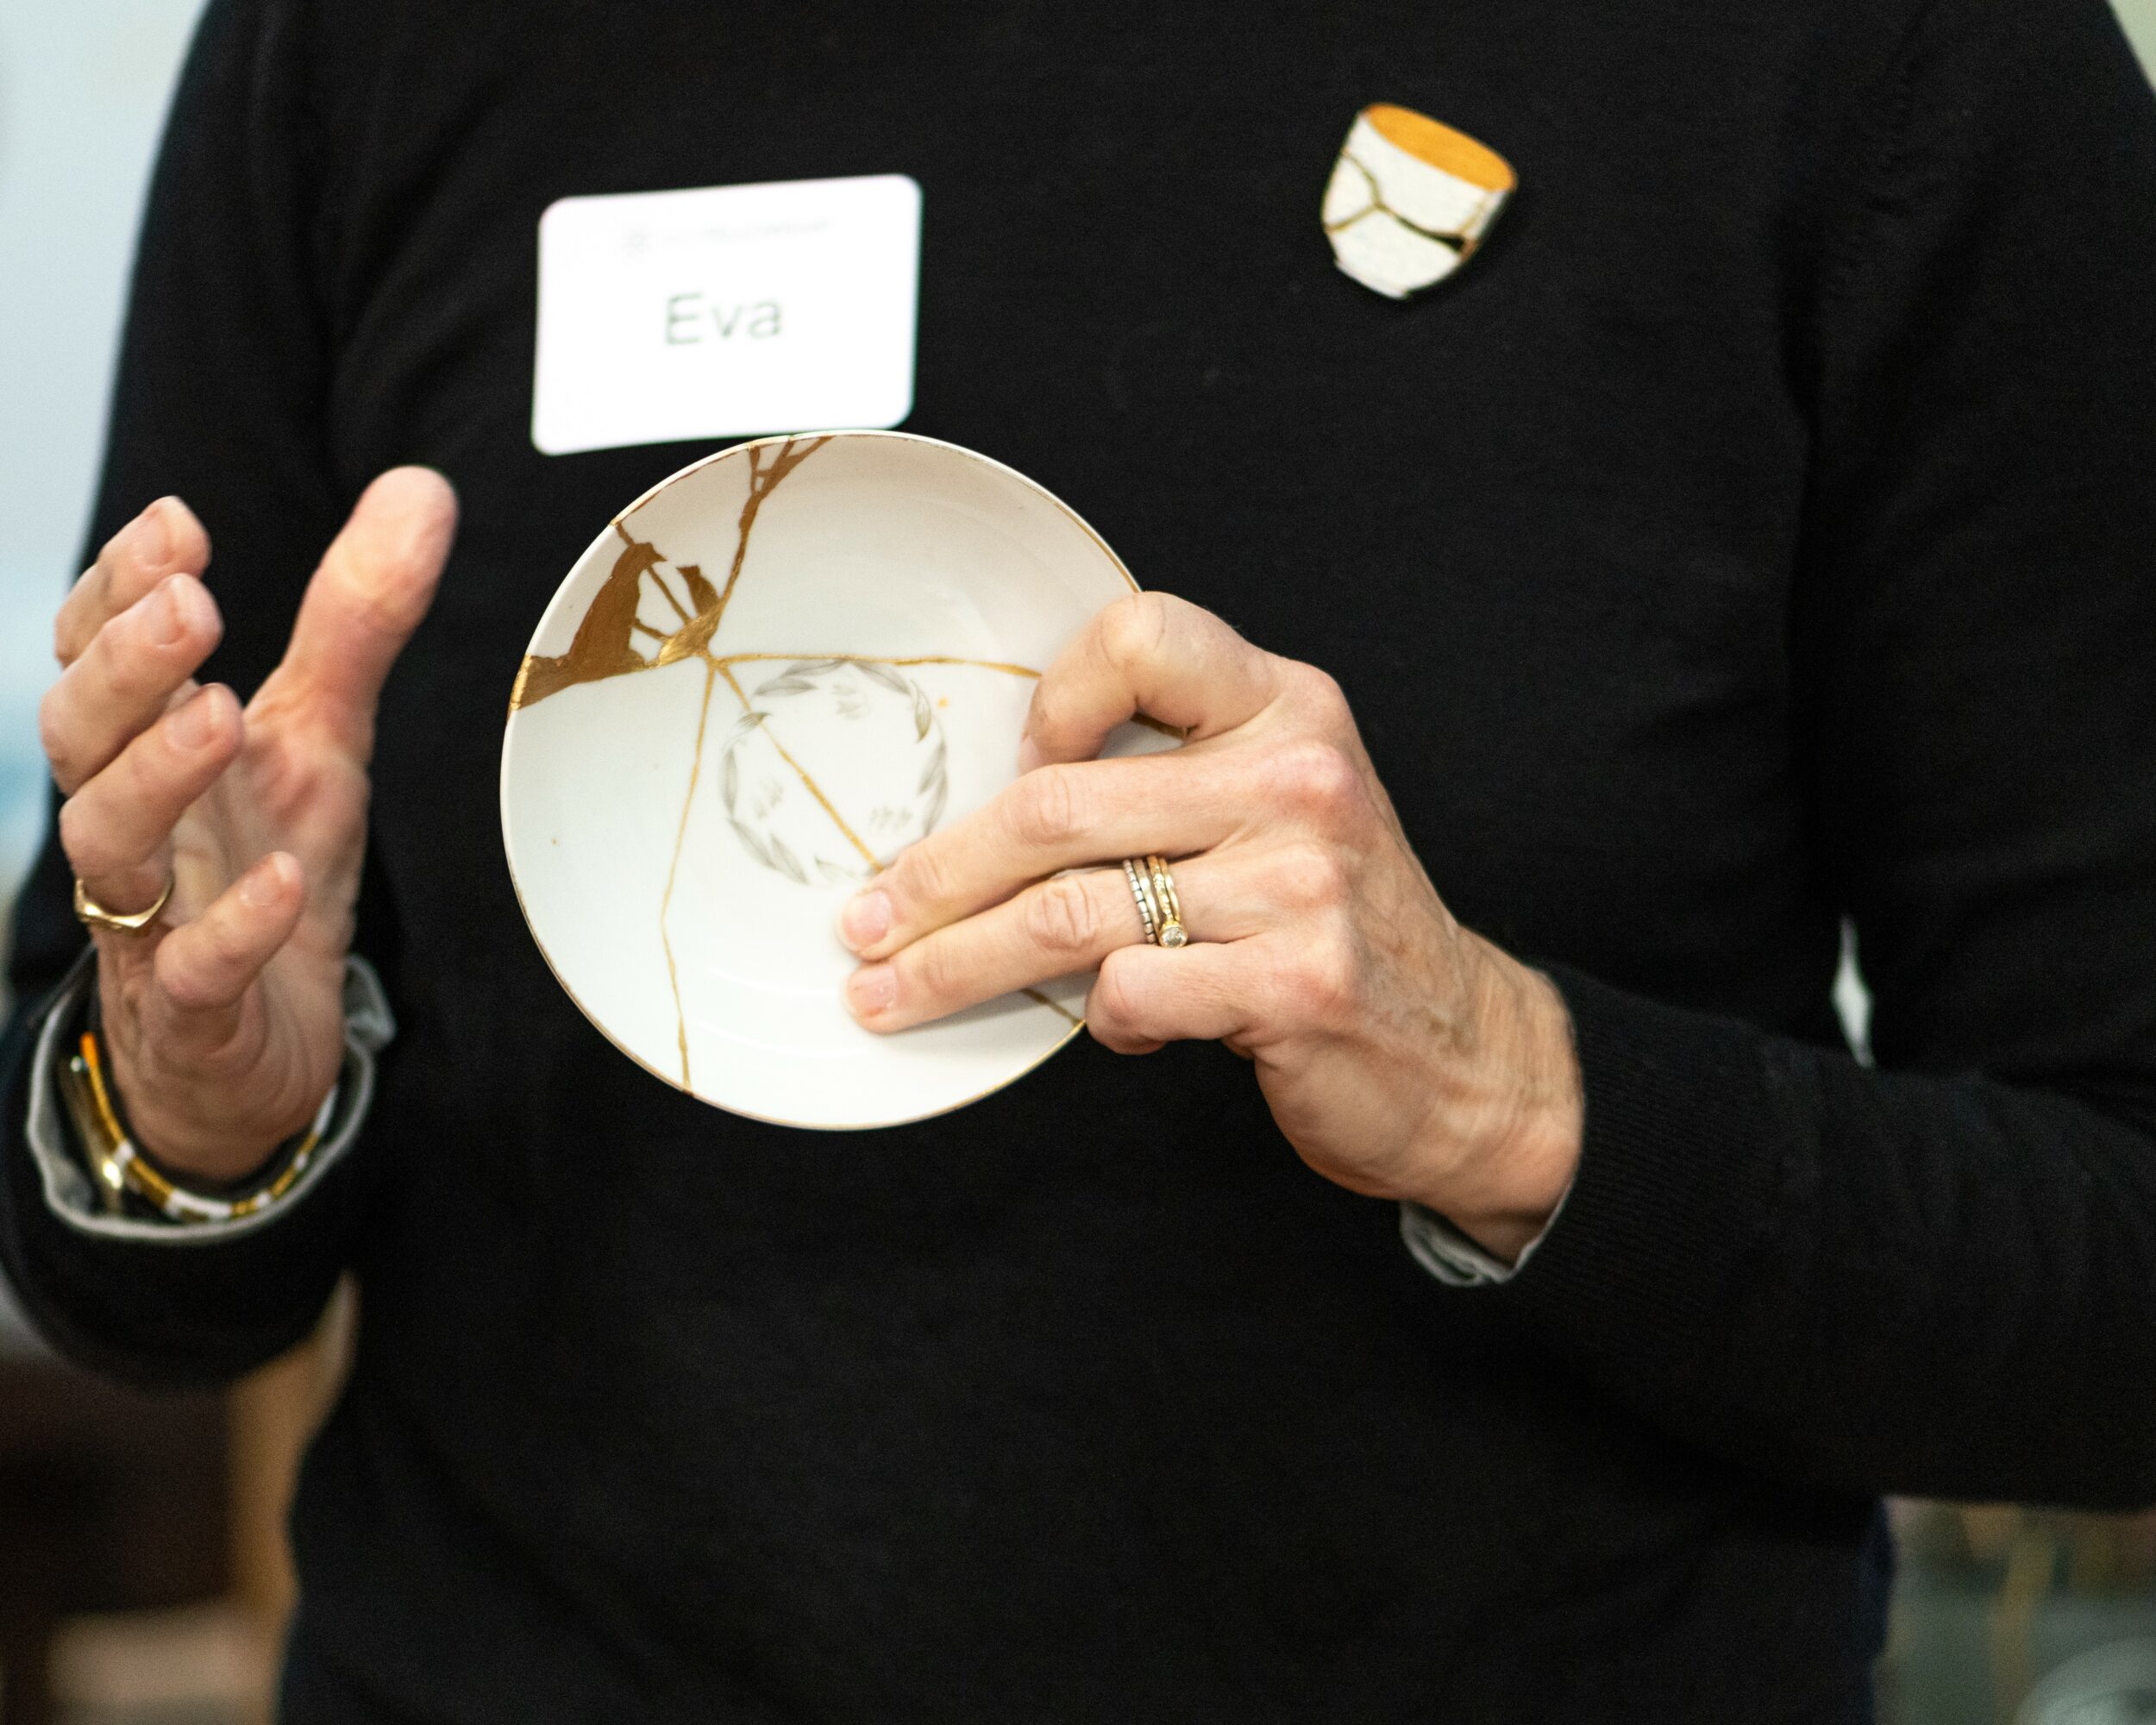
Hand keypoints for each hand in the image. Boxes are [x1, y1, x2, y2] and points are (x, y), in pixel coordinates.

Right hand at [39, 471, 457, 1181]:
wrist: (259, 1044)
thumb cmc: (269, 866)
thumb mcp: (321, 736)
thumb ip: (356, 619)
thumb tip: (421, 489)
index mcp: (153, 744)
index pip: (96, 651)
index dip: (118, 587)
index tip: (178, 526)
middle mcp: (134, 822)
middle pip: (77, 731)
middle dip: (123, 664)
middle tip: (193, 605)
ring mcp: (152, 918)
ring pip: (103, 841)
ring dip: (156, 774)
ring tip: (220, 714)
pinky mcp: (197, 1009)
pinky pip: (193, 971)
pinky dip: (231, 928)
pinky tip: (283, 882)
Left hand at [835, 593, 1581, 1259]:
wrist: (1467, 1052)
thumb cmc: (1338, 925)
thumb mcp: (1281, 811)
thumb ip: (1174, 779)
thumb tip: (991, 806)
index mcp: (1288, 707)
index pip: (1142, 633)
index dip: (1052, 696)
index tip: (1013, 769)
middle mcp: (1298, 777)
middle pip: (1057, 803)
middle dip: (935, 874)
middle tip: (866, 919)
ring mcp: (1302, 881)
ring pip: (1070, 911)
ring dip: (957, 962)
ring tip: (891, 992)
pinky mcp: (1297, 983)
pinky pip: (1132, 991)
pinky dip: (1101, 1018)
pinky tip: (1120, 1025)